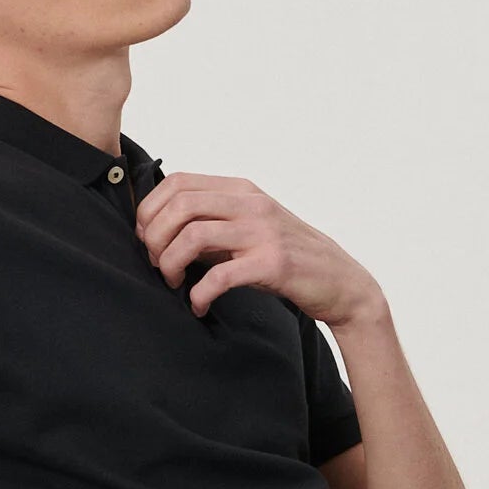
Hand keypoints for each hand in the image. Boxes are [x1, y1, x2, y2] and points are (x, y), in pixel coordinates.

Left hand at [133, 171, 385, 327]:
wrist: (340, 280)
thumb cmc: (286, 258)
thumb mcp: (247, 230)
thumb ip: (210, 225)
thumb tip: (157, 232)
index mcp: (241, 190)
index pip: (177, 182)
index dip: (150, 210)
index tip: (148, 240)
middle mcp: (251, 204)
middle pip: (179, 205)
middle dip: (155, 238)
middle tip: (157, 266)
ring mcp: (263, 232)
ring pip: (193, 236)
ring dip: (170, 263)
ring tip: (173, 283)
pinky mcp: (273, 264)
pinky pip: (220, 276)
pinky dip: (199, 294)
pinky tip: (197, 305)